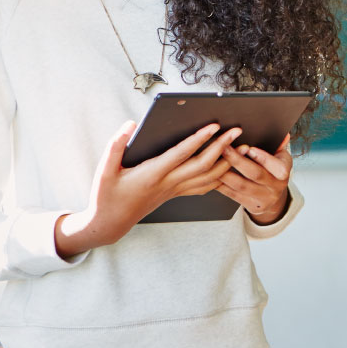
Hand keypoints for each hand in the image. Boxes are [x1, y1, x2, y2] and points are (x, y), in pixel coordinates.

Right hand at [55, 120, 236, 257]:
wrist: (110, 223)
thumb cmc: (107, 195)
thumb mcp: (104, 169)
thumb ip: (116, 144)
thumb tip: (130, 124)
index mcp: (153, 174)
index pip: (182, 154)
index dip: (199, 139)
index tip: (215, 125)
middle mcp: (168, 183)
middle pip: (203, 165)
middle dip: (222, 146)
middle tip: (237, 130)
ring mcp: (174, 190)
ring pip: (209, 178)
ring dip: (227, 161)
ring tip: (242, 147)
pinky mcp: (176, 194)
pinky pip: (204, 187)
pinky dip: (220, 176)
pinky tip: (229, 166)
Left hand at [216, 135, 293, 224]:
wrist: (274, 198)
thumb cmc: (273, 171)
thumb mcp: (279, 158)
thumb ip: (278, 146)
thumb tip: (283, 135)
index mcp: (284, 172)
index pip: (276, 166)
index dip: (263, 158)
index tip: (249, 148)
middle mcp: (275, 187)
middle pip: (255, 174)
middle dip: (238, 160)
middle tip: (224, 148)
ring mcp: (263, 198)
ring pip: (241, 185)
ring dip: (225, 173)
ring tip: (213, 162)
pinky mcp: (251, 206)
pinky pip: (233, 195)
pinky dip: (221, 185)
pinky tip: (213, 176)